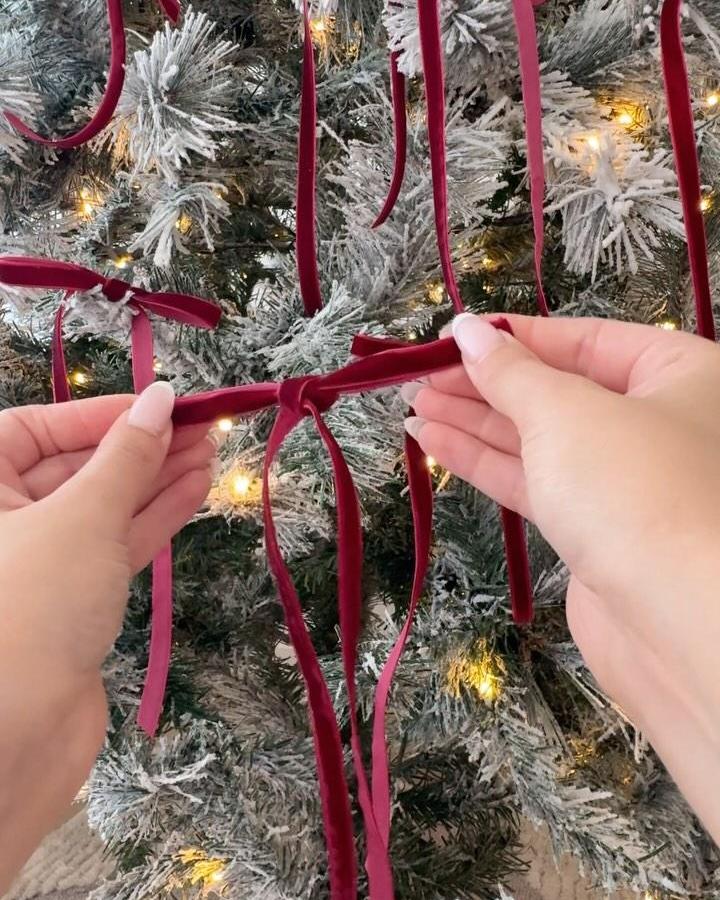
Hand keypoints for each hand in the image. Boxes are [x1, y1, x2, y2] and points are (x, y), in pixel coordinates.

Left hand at [0, 384, 213, 890]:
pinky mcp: (71, 599)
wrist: (15, 738)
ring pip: (102, 506)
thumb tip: (163, 396)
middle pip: (76, 466)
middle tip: (204, 426)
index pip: (38, 428)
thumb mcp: (82, 516)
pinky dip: (154, 517)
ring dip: (157, 478)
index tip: (167, 402)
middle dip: (141, 446)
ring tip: (212, 450)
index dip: (105, 413)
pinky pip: (114, 544)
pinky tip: (195, 489)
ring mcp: (37, 562)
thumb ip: (126, 456)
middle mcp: (0, 521)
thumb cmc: (32, 606)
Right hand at [403, 313, 719, 841]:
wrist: (679, 625)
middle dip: (485, 383)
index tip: (451, 337)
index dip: (515, 336)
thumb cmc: (635, 489)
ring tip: (413, 406)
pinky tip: (432, 442)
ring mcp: (626, 482)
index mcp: (680, 375)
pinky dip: (484, 461)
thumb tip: (466, 329)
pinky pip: (535, 482)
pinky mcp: (596, 532)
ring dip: (474, 422)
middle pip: (557, 390)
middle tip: (418, 377)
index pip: (586, 339)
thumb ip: (510, 372)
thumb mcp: (567, 412)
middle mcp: (659, 423)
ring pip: (539, 439)